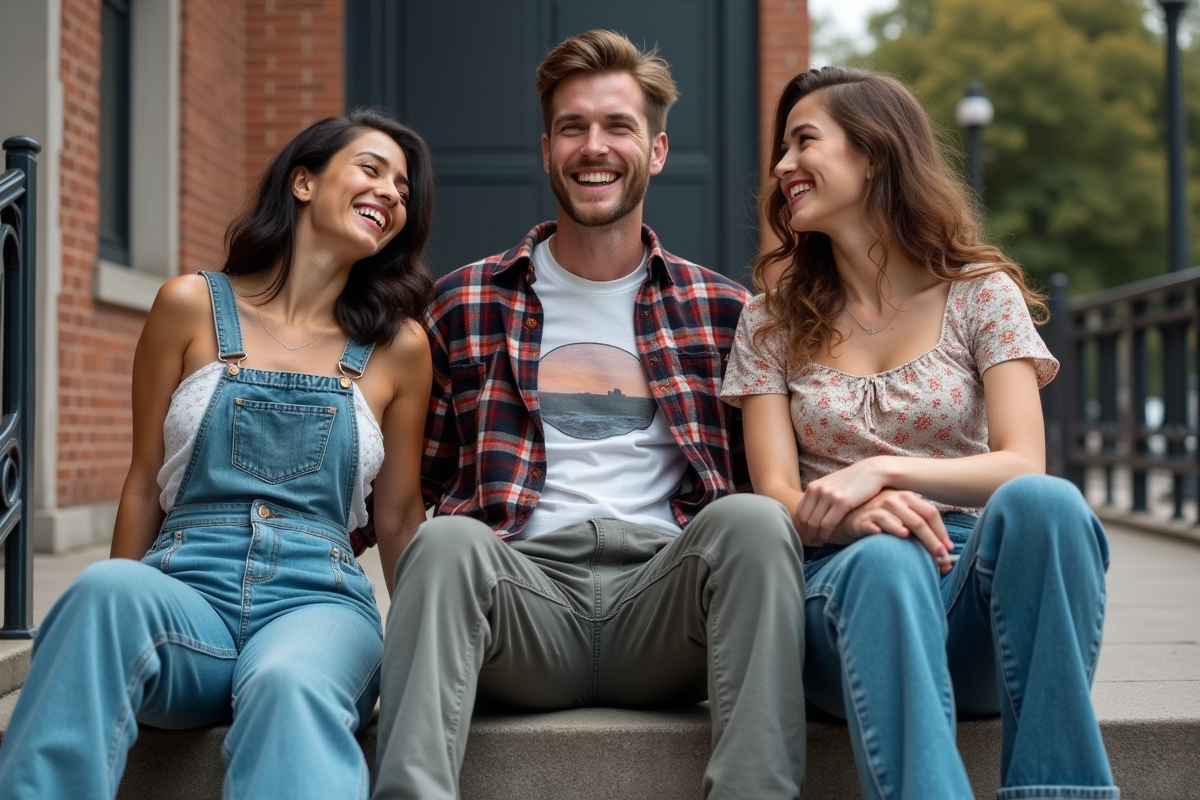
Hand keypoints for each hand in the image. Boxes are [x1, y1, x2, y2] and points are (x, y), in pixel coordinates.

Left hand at [793, 457, 891, 543]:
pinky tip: (828, 540)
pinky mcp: (841, 502)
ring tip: (820, 543)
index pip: (800, 512)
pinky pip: (827, 524)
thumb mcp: (832, 485)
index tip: (809, 535)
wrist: (873, 471)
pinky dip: (825, 535)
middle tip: (814, 543)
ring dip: (816, 536)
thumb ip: (821, 496)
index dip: (802, 526)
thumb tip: (814, 511)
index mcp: (813, 487)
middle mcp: (817, 490)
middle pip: (805, 519)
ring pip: (814, 523)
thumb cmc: (854, 481)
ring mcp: (828, 495)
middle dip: (808, 534)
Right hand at [840, 489, 955, 573]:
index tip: (949, 550)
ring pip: (900, 522)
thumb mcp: (900, 514)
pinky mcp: (862, 519)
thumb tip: (945, 550)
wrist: (846, 515)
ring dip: (914, 539)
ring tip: (922, 553)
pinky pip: (877, 525)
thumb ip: (918, 524)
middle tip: (942, 559)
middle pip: (919, 521)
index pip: (930, 513)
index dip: (942, 532)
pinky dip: (887, 532)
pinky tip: (897, 538)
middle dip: (933, 542)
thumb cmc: (879, 518)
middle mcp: (893, 499)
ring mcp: (877, 508)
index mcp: (906, 496)